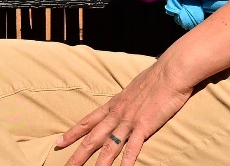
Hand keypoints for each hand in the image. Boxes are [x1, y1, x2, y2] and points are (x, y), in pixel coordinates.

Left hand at [56, 56, 194, 165]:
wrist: (170, 72)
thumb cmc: (155, 77)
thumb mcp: (133, 88)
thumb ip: (126, 99)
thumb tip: (125, 101)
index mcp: (114, 104)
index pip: (88, 121)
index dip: (73, 133)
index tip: (59, 143)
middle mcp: (117, 114)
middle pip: (93, 137)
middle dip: (78, 154)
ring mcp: (130, 120)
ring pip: (109, 145)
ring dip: (99, 163)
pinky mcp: (144, 125)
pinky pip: (133, 146)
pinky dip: (127, 160)